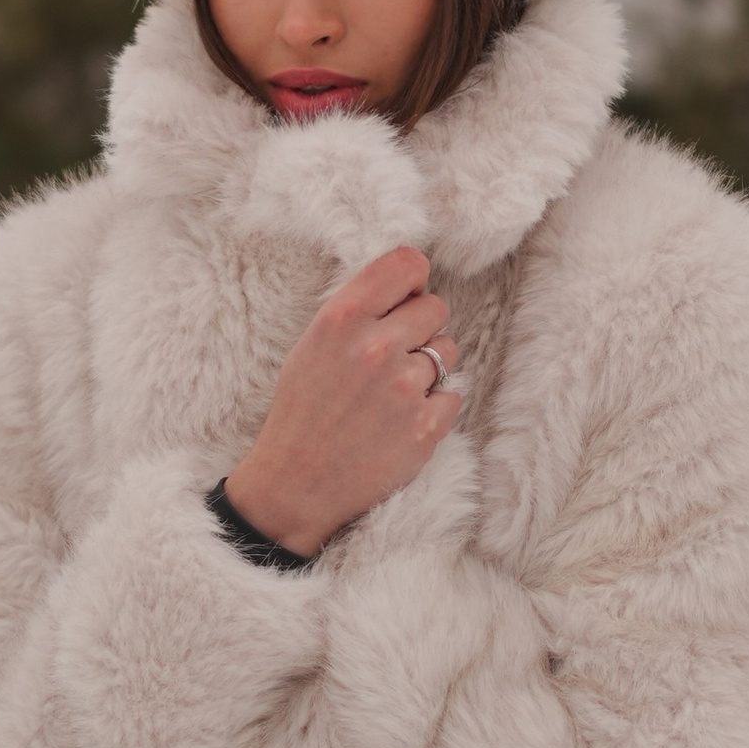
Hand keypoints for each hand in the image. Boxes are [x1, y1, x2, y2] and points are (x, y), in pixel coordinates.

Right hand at [222, 244, 460, 557]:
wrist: (296, 483)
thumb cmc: (304, 411)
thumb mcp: (313, 344)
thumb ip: (359, 311)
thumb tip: (411, 286)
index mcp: (342, 318)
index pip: (407, 264)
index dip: (412, 281)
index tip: (405, 299)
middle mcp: (375, 347)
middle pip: (436, 307)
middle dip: (420, 328)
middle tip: (393, 356)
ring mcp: (404, 388)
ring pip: (448, 351)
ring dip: (427, 368)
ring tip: (391, 394)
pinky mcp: (425, 426)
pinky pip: (452, 395)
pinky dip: (433, 407)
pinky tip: (400, 421)